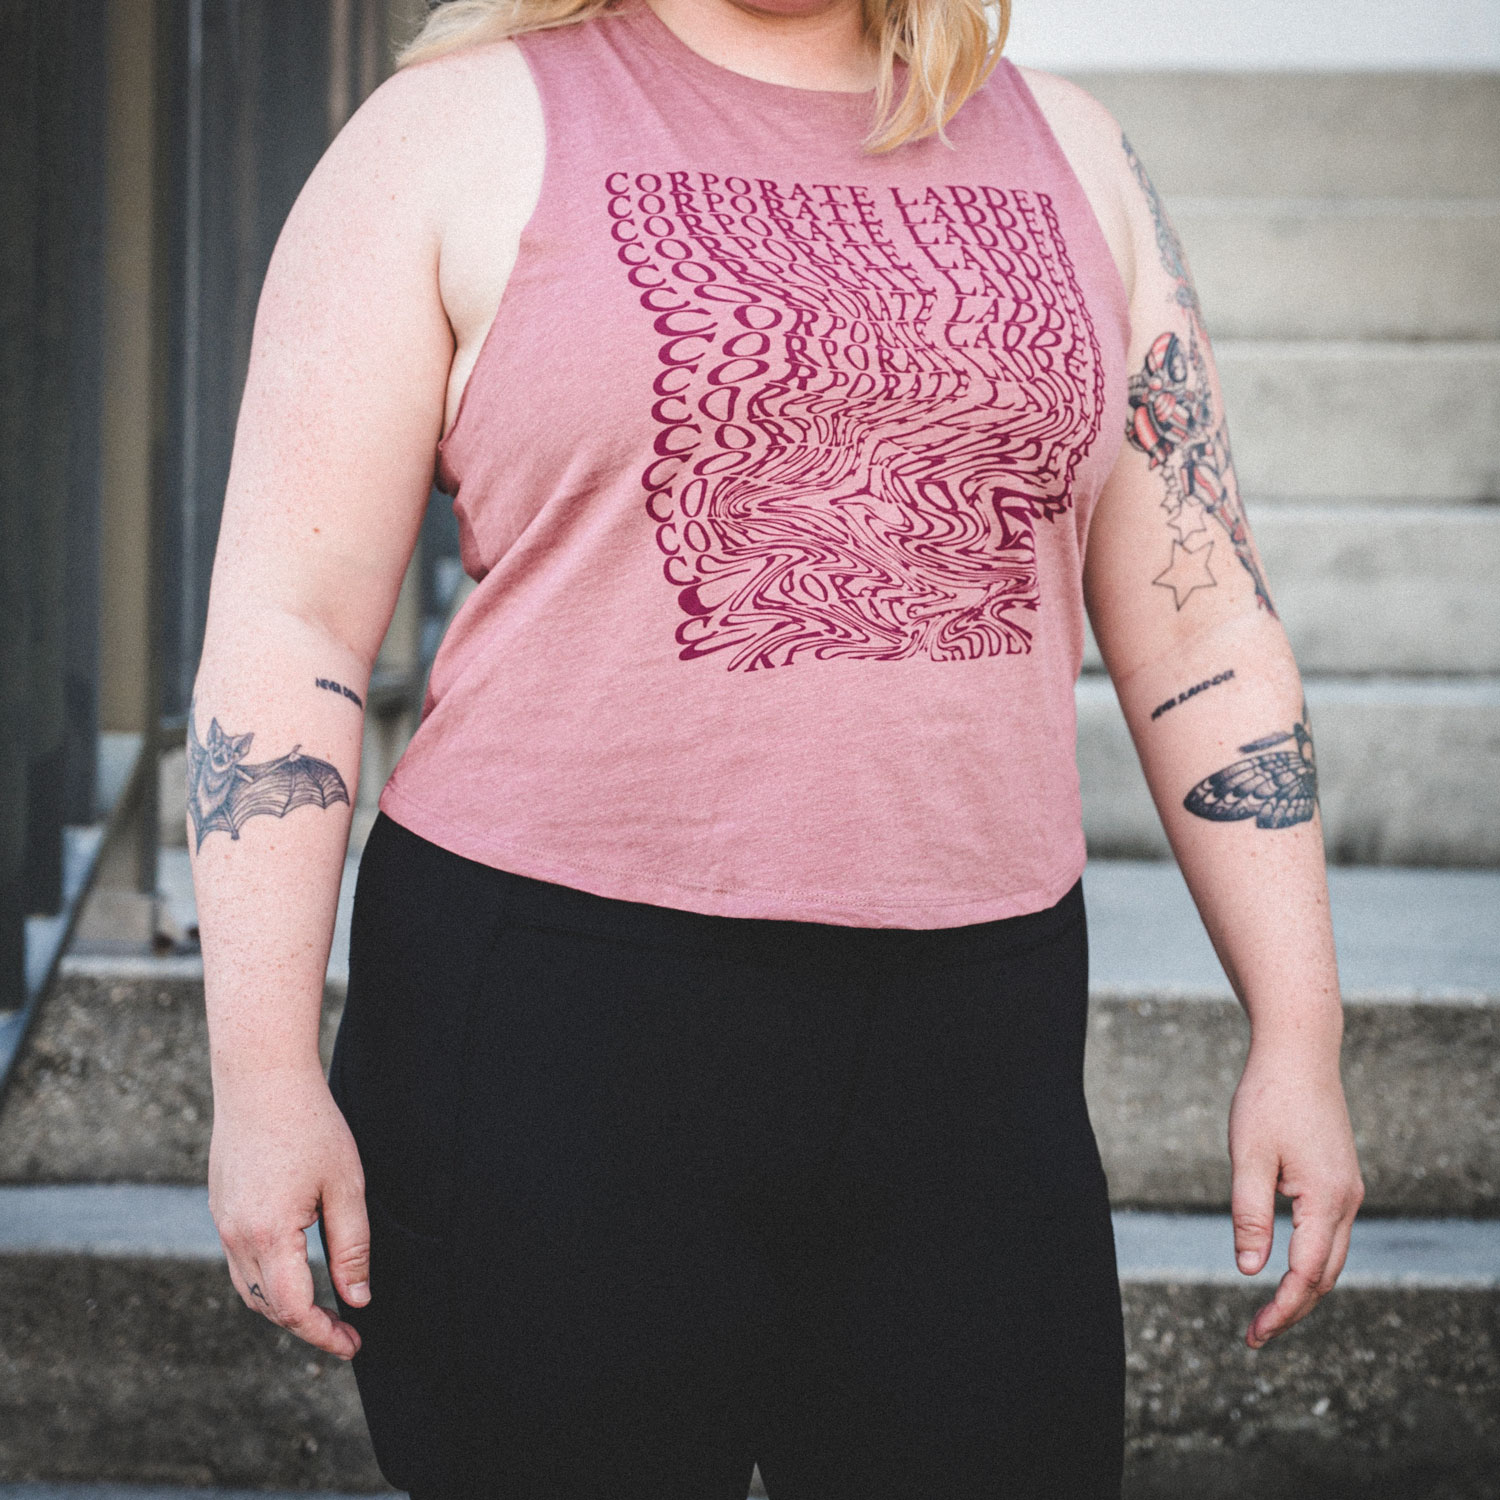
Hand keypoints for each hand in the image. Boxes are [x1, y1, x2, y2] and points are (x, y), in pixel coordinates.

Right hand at [208, 1063, 370, 1357]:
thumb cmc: (311, 1125)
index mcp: (268, 1234)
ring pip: (248, 1287)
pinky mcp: (221, 1205)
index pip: (293, 1309)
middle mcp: (235, 1235)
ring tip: (324, 1308)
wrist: (261, 1077)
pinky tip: (295, 1270)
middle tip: (346, 1331)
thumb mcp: (346, 1186)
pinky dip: (266, 1278)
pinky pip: (239, 1260)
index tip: (352, 1344)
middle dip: (306, 1325)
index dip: (323, 1334)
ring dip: (283, 1305)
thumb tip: (357, 1299)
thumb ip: (351, 1247)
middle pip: (267, 1306)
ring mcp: (222, 1220)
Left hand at [1228, 1043, 1363, 1348]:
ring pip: (1332, 1257)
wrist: (1300, 1053)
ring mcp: (1348, 1190)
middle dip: (1293, 1308)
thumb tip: (1250, 1270)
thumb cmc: (1268, 1098)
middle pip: (1326, 1275)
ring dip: (1304, 1287)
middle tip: (1257, 1335)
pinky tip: (1284, 1266)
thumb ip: (1249, 1213)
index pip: (1306, 1274)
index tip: (1256, 1334)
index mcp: (1326, 1199)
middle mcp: (1347, 1200)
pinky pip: (1330, 1233)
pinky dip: (1311, 1260)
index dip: (1282, 1309)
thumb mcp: (1248, 1155)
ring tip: (1268, 1311)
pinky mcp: (1340, 1179)